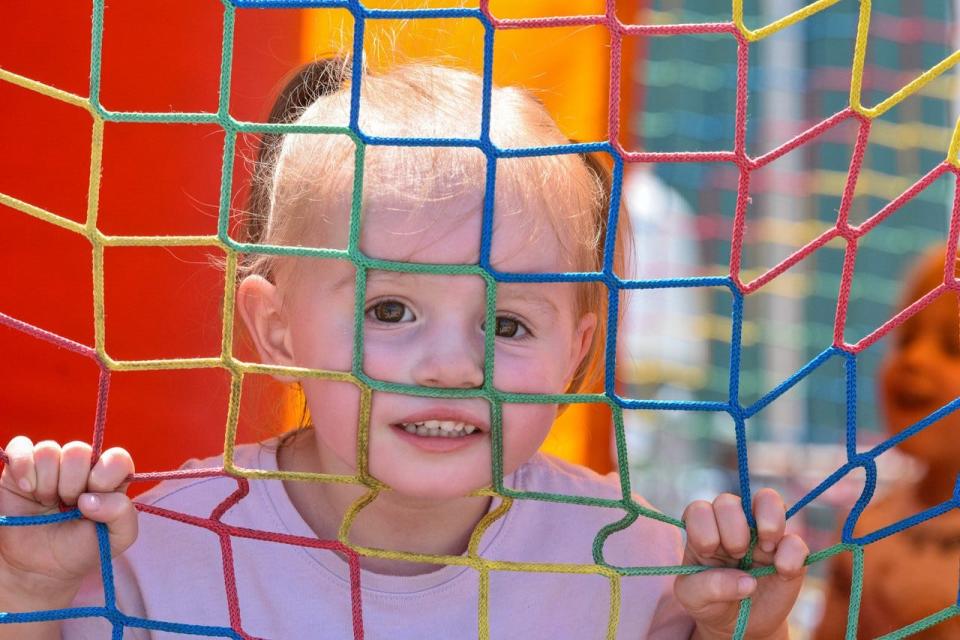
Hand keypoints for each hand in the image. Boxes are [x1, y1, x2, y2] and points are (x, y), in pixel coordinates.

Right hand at [0, 437, 137, 610]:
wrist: (37, 569)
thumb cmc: (80, 549)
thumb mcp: (117, 537)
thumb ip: (122, 513)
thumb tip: (91, 497)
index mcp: (109, 478)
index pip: (117, 458)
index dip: (104, 476)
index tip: (90, 502)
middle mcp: (82, 467)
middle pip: (78, 451)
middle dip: (71, 485)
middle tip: (66, 507)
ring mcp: (51, 465)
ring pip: (49, 450)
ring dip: (46, 483)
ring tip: (47, 503)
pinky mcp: (21, 468)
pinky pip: (21, 446)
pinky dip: (22, 466)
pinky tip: (27, 489)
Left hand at [674, 488, 807, 639]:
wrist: (741, 624)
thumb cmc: (711, 602)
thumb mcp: (695, 599)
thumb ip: (708, 587)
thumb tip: (746, 581)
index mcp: (703, 531)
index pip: (699, 510)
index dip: (704, 527)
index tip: (709, 551)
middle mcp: (732, 524)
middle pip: (728, 502)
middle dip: (732, 527)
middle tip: (736, 553)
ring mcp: (762, 535)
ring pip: (767, 499)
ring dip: (767, 519)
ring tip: (765, 547)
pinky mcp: (789, 552)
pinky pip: (796, 540)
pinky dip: (792, 554)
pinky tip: (783, 571)